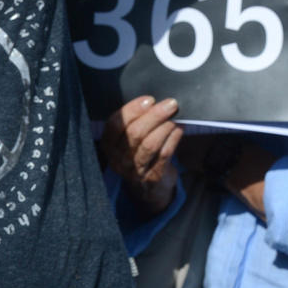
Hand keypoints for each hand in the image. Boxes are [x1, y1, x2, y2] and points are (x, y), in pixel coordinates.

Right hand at [100, 96, 182, 213]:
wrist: (149, 188)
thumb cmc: (140, 154)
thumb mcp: (129, 140)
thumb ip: (136, 122)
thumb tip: (156, 100)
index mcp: (108, 144)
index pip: (115, 124)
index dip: (132, 110)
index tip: (149, 99)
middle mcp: (117, 158)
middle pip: (135, 133)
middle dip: (155, 116)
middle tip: (171, 104)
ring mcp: (134, 170)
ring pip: (150, 144)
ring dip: (165, 127)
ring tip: (175, 116)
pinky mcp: (152, 177)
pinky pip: (164, 154)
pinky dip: (173, 138)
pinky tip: (179, 128)